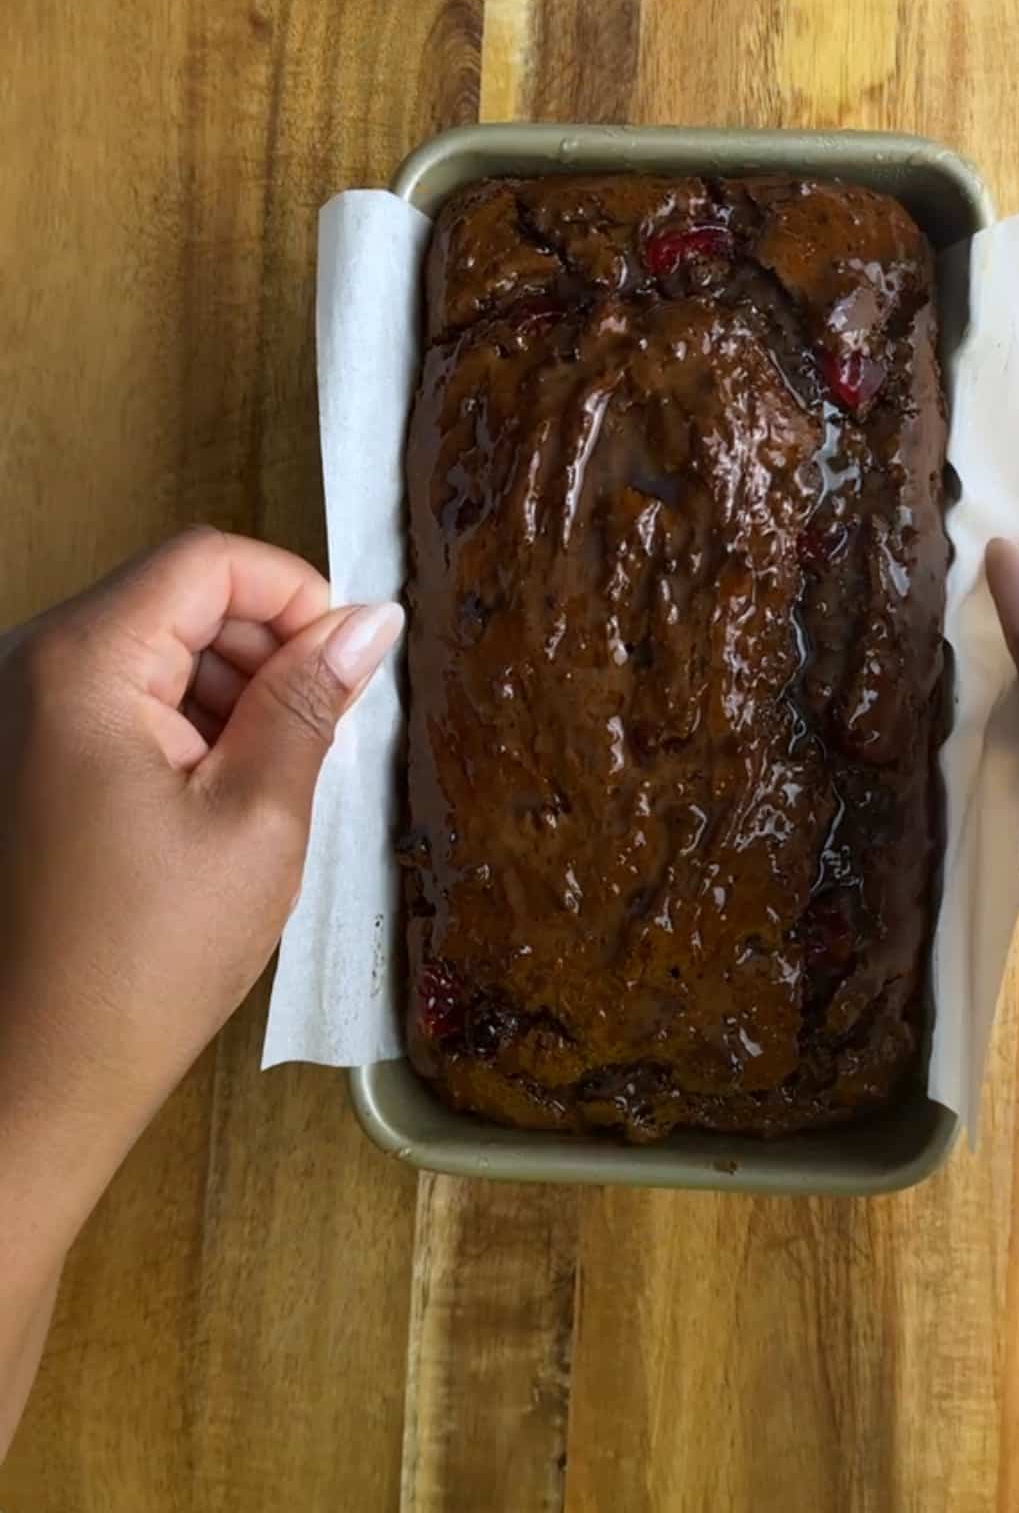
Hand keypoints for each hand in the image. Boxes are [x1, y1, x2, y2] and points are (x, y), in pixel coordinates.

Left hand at [0, 528, 402, 1200]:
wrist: (41, 1071)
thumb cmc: (146, 958)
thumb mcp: (259, 818)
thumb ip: (311, 701)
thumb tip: (370, 621)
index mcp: (80, 666)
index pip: (206, 561)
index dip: (295, 594)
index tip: (348, 661)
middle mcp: (30, 669)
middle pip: (177, 597)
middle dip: (264, 647)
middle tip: (318, 733)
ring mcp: (19, 713)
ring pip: (155, 646)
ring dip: (229, 690)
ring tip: (267, 782)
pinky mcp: (25, 755)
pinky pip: (121, 698)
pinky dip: (185, 725)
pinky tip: (216, 800)